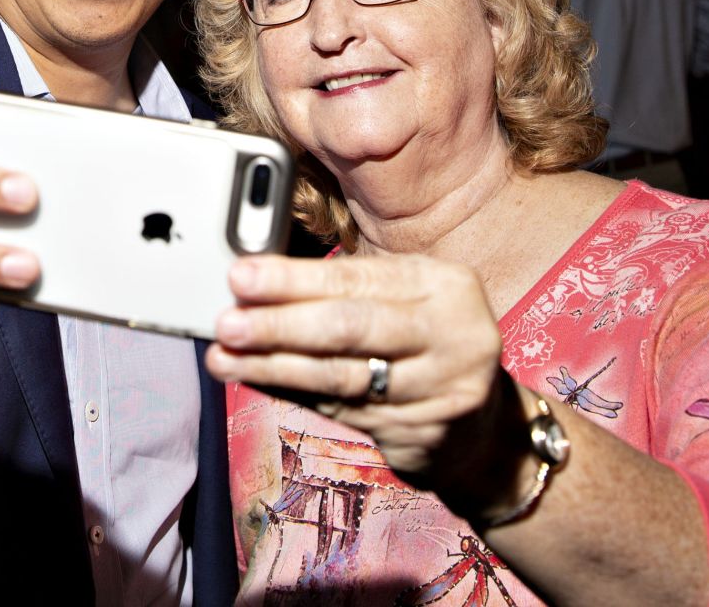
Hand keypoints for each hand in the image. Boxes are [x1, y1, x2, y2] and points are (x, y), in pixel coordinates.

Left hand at [206, 253, 519, 491]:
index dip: (294, 278)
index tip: (242, 275)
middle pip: (351, 328)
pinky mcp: (423, 433)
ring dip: (274, 366)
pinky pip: (340, 409)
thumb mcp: (406, 301)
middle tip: (227, 323)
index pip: (358, 278)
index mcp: (447, 284)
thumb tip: (258, 282)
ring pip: (341, 376)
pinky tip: (256, 380)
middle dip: (280, 324)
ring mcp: (442, 389)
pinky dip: (292, 393)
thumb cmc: (426, 342)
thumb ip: (346, 290)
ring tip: (225, 357)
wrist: (483, 427)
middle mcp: (454, 333)